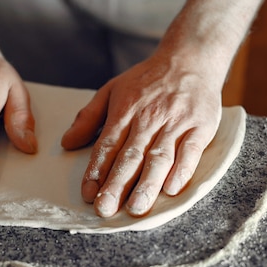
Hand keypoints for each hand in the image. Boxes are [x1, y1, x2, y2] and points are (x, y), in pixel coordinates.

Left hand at [61, 49, 222, 216]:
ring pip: (159, 158)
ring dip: (147, 184)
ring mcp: (176, 123)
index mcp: (125, 110)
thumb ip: (89, 118)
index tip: (88, 193)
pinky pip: (190, 151)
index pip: (108, 145)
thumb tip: (66, 143)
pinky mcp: (200, 126)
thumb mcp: (112, 90)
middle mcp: (149, 118)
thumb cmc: (148, 79)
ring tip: (136, 208)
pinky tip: (172, 189)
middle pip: (131, 156)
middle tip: (105, 208)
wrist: (191, 58)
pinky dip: (182, 170)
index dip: (97, 170)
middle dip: (117, 184)